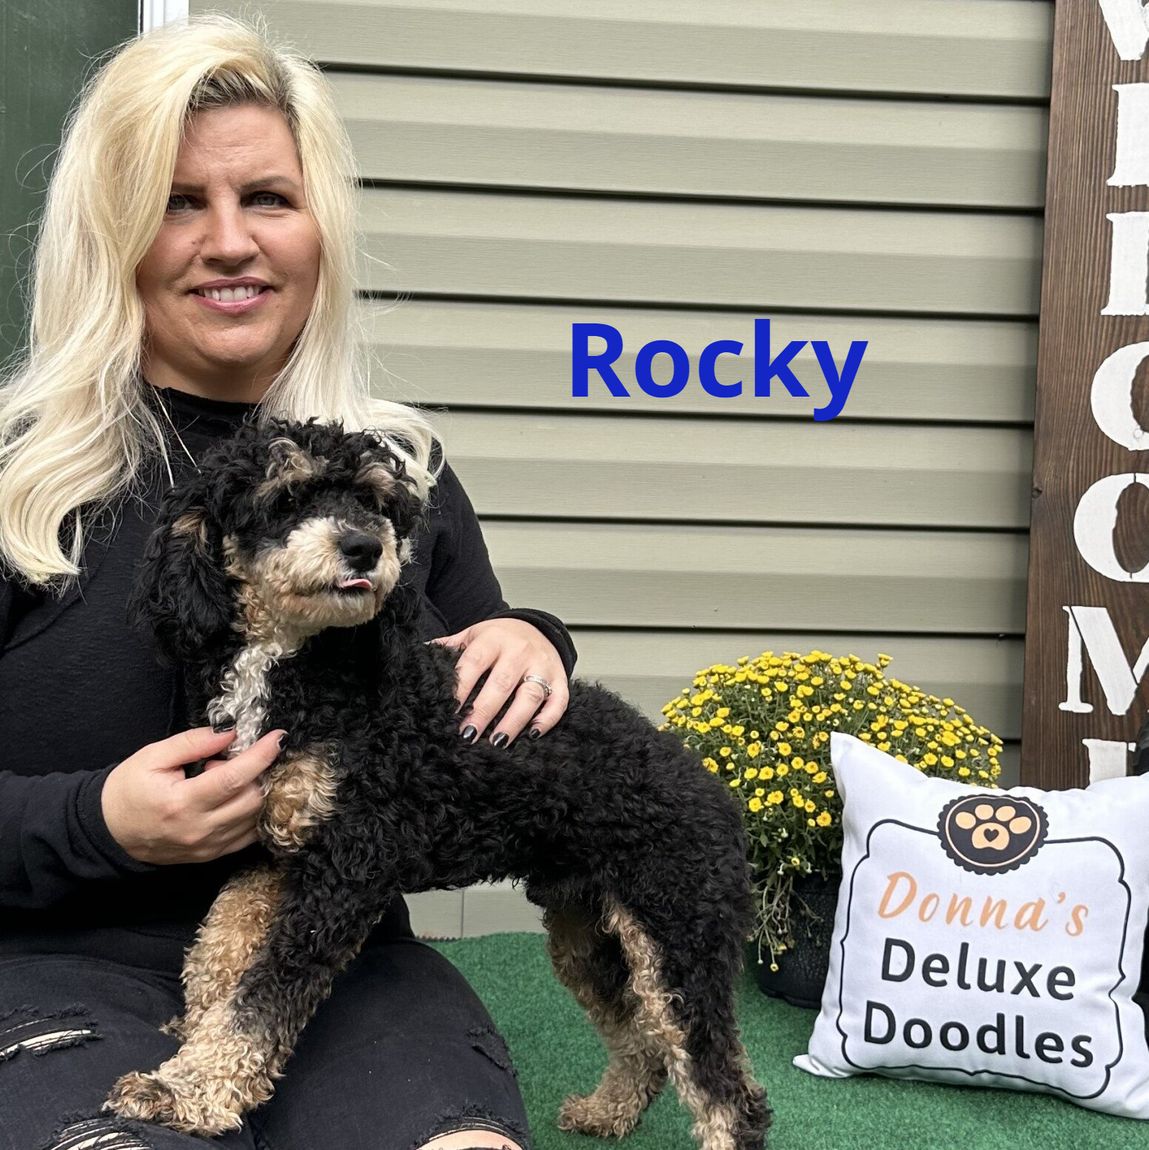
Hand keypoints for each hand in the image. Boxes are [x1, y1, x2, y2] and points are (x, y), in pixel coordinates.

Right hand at [101, 726, 285, 863]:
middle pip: (253, 799)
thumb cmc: (128, 791)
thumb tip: (230, 732)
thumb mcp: (153, 756)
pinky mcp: (212, 855)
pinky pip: (249, 835)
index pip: (235, 778)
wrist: (108, 832)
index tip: (277, 738)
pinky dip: (254, 813)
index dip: (261, 755)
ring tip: (224, 779)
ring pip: (256, 818)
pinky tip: (236, 797)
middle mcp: (199, 829)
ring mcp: (208, 847)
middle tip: (227, 760)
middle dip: (255, 772)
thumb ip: (193, 742)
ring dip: (255, 791)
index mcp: (182, 803)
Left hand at [431, 618, 567, 746]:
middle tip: (468, 735)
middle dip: (483, 712)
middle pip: (501, 684)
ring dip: (513, 721)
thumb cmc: (500, 638)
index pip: (474, 663)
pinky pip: (558, 701)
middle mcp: (519, 651)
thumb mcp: (472, 635)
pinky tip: (533, 734)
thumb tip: (418, 658)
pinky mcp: (560, 679)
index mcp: (493, 639)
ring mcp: (542, 665)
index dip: (461, 688)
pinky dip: (548, 719)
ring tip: (497, 742)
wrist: (538, 626)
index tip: (448, 711)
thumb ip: (448, 648)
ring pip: (530, 695)